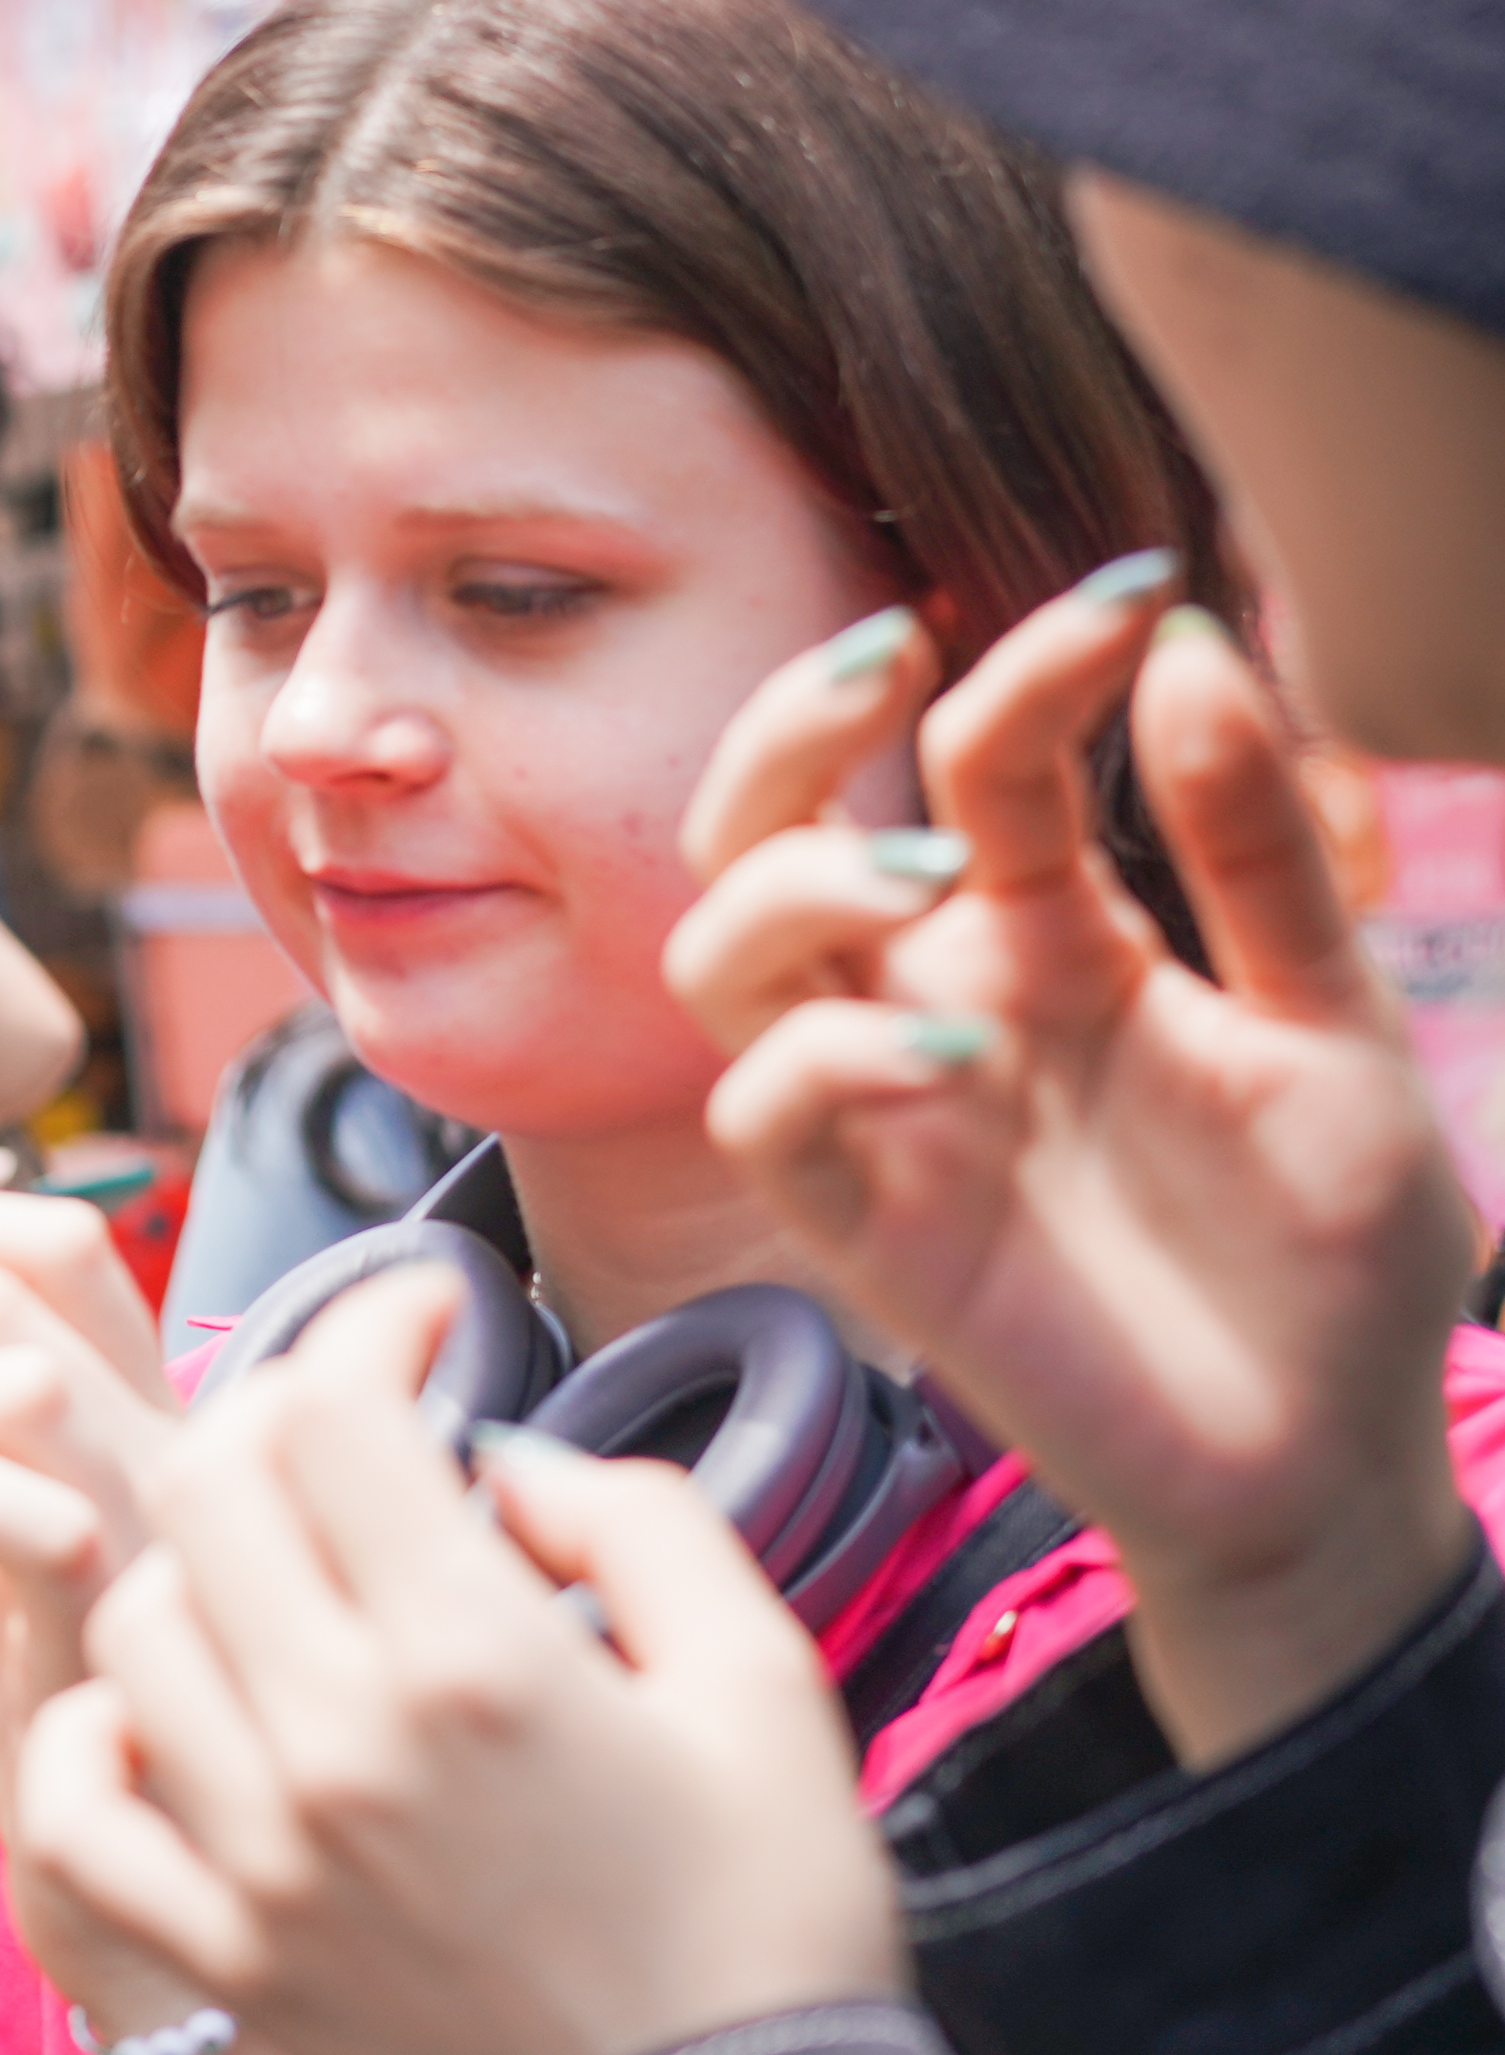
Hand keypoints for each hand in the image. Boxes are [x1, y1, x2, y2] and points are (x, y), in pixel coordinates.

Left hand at [15, 1268, 907, 2054]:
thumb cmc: (770, 1926)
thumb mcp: (767, 1686)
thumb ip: (639, 1525)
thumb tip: (503, 1463)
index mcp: (477, 1660)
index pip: (334, 1414)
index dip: (371, 1332)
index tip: (422, 1325)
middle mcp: (337, 1742)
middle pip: (208, 1490)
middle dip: (276, 1424)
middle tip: (354, 1441)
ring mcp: (257, 1854)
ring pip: (133, 1624)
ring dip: (202, 1570)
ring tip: (296, 1584)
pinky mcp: (220, 1950)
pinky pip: (73, 1805)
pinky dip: (95, 1737)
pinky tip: (178, 1717)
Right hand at [673, 574, 1475, 1762]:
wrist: (1332, 1459)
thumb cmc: (1335, 1249)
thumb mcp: (1334, 1027)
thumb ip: (1255, 857)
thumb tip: (1188, 651)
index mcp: (1046, 939)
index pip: (977, 762)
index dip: (1028, 664)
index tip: (1133, 595)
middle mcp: (934, 1005)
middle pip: (763, 830)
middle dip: (792, 728)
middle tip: (891, 661)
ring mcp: (888, 1117)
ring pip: (721, 957)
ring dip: (795, 881)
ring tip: (931, 863)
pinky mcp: (868, 1233)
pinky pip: (768, 1117)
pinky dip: (833, 1055)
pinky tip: (960, 1055)